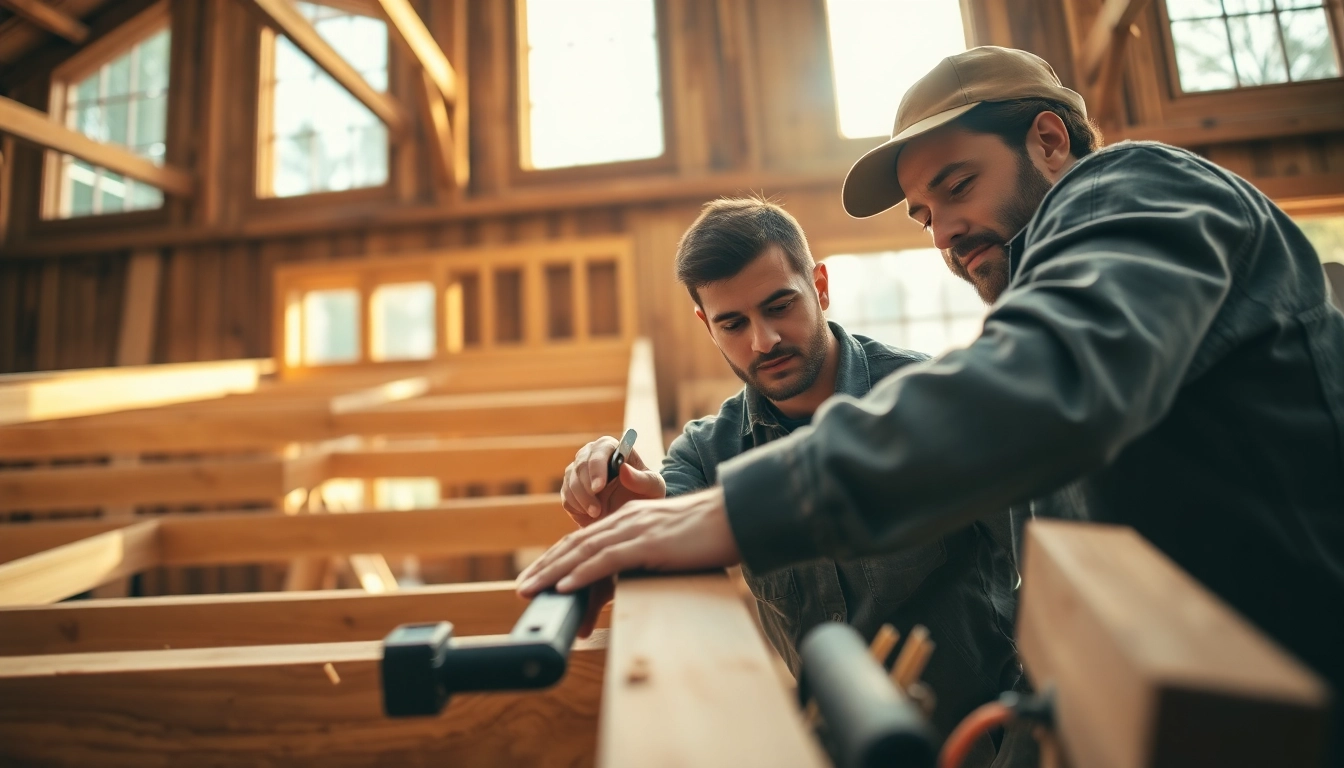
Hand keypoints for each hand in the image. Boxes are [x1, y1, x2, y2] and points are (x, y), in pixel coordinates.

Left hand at [516, 486, 740, 598]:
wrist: (738, 515)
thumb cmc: (711, 533)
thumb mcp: (671, 543)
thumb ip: (649, 555)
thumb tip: (634, 578)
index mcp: (630, 520)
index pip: (585, 539)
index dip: (557, 558)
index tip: (538, 577)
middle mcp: (626, 521)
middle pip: (575, 544)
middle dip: (545, 567)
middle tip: (521, 588)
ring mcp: (636, 530)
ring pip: (583, 552)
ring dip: (552, 572)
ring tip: (530, 589)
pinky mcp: (648, 543)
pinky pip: (607, 559)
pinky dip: (582, 573)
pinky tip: (565, 585)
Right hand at [561, 437, 665, 526]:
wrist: (632, 512)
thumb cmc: (646, 493)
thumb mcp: (653, 488)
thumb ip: (642, 480)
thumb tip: (624, 469)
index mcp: (613, 448)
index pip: (601, 449)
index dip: (597, 467)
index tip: (598, 487)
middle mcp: (592, 454)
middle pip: (580, 464)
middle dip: (586, 488)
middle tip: (596, 509)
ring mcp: (578, 471)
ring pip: (571, 480)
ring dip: (582, 499)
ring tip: (597, 514)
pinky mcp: (570, 488)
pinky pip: (566, 496)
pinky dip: (576, 506)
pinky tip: (590, 515)